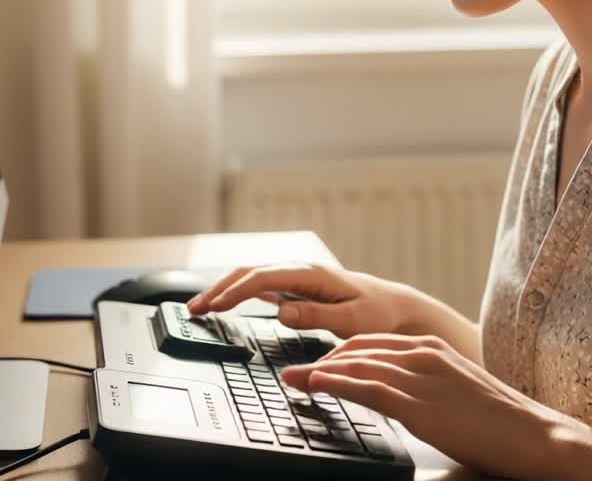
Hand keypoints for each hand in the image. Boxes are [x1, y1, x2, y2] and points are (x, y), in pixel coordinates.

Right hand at [184, 263, 419, 338]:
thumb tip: (281, 311)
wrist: (398, 308)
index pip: (263, 278)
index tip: (214, 307)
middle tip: (193, 309)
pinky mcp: (298, 289)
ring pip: (251, 277)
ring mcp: (298, 278)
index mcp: (312, 274)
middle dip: (218, 288)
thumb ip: (316, 316)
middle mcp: (301, 271)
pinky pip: (261, 287)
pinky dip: (238, 293)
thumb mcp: (353, 320)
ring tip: (199, 307)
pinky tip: (224, 302)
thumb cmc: (380, 314)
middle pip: (249, 273)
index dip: (235, 292)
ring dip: (224, 289)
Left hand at [279, 333, 568, 479]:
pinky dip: (335, 385)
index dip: (338, 353)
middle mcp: (423, 354)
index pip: (371, 343)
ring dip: (317, 372)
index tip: (315, 364)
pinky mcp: (421, 406)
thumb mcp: (456, 391)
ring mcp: (421, 379)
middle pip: (356, 350)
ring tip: (291, 379)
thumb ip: (424, 387)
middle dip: (320, 360)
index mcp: (432, 348)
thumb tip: (394, 399)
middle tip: (292, 371)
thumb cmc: (499, 422)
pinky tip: (314, 386)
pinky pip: (367, 390)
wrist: (535, 437)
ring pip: (355, 366)